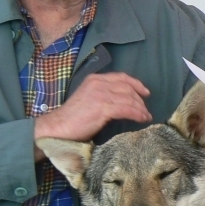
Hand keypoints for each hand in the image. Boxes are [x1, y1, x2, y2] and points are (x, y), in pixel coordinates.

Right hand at [33, 72, 151, 158]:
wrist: (58, 127)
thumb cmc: (73, 118)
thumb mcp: (89, 99)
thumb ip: (103, 95)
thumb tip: (122, 101)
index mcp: (95, 79)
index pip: (121, 77)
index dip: (136, 84)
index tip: (145, 92)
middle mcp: (99, 83)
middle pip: (128, 87)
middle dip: (140, 99)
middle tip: (146, 110)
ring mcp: (101, 94)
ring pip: (129, 98)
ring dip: (141, 108)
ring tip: (146, 116)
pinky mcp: (103, 107)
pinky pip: (127, 108)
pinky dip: (137, 114)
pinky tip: (142, 119)